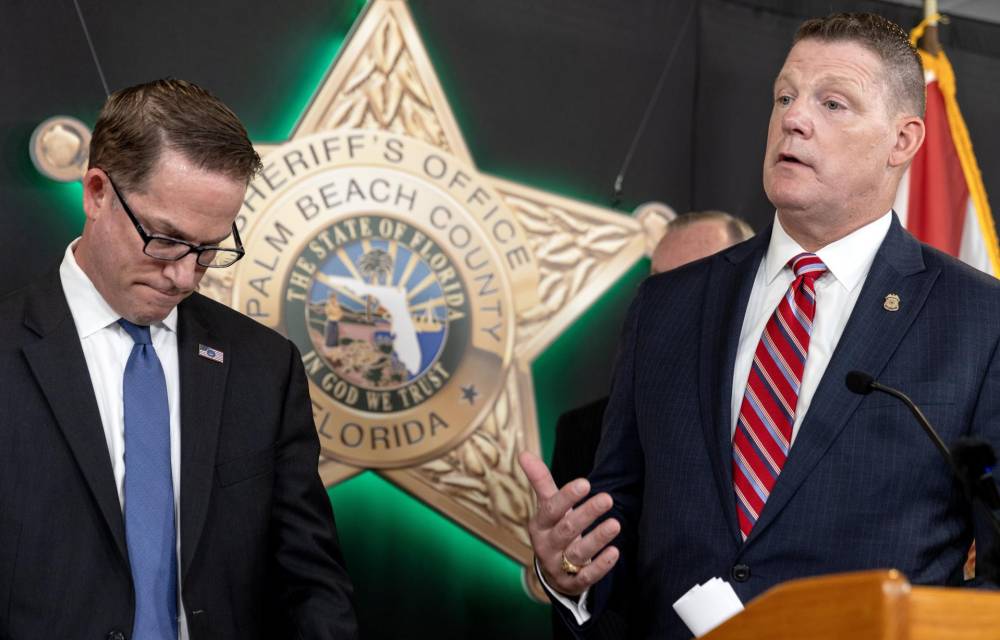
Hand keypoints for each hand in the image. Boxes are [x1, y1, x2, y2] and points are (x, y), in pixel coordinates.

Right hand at [518, 450, 620, 596]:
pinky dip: (600, 566)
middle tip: (607, 498)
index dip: (566, 497)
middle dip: (586, 514)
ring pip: (578, 553)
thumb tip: (523, 453)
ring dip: (597, 539)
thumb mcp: (546, 507)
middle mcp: (546, 545)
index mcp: (539, 525)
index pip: (551, 509)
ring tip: (616, 524)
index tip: (585, 483)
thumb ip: (540, 481)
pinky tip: (615, 553)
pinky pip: (586, 576)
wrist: (552, 571)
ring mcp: (558, 566)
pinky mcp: (573, 583)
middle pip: (566, 529)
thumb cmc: (553, 529)